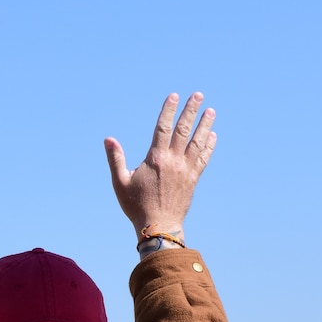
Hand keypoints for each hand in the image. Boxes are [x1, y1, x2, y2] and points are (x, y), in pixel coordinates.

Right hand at [105, 92, 215, 243]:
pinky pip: (203, 158)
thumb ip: (115, 159)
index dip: (169, 110)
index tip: (174, 96)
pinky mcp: (193, 179)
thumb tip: (108, 139)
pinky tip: (212, 136)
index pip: (163, 128)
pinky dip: (208, 146)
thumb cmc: (135, 205)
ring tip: (211, 111)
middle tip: (198, 95)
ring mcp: (186, 170)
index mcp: (155, 159)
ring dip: (204, 125)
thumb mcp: (120, 182)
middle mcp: (173, 161)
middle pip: (184, 130)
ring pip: (197, 142)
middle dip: (191, 111)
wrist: (158, 226)